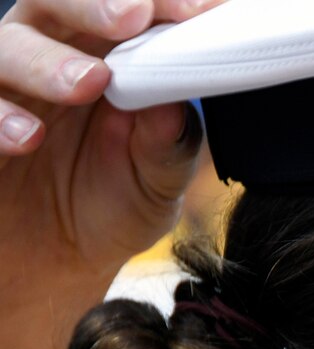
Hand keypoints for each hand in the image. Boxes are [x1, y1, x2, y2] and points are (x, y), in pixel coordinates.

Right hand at [0, 0, 222, 289]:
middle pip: (53, 1)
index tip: (198, 9)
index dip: (159, 1)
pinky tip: (26, 135)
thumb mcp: (158, 184)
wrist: (56, 262)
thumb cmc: (112, 205)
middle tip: (132, 18)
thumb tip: (174, 101)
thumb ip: (169, 144)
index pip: (124, 7)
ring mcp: (1, 89)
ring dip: (45, 61)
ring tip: (88, 84)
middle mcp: (45, 56)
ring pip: (4, 47)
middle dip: (93, 3)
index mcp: (102, 53)